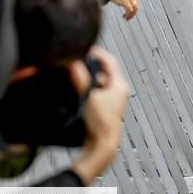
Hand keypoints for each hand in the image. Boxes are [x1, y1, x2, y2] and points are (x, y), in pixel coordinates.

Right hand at [69, 47, 129, 185]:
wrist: (102, 144)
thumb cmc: (100, 122)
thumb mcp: (87, 97)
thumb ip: (80, 79)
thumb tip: (73, 63)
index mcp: (119, 85)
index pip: (110, 62)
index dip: (98, 54)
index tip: (87, 49)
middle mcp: (119, 91)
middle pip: (104, 72)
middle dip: (91, 67)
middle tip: (77, 63)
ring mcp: (114, 100)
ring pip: (100, 83)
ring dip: (88, 80)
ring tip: (75, 78)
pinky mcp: (107, 108)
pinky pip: (97, 93)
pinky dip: (89, 90)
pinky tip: (77, 92)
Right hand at [111, 0, 138, 19]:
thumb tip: (115, 0)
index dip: (131, 5)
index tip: (127, 9)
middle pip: (135, 3)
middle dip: (133, 11)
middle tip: (129, 16)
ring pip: (135, 7)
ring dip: (132, 14)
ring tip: (127, 18)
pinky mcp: (125, 1)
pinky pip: (130, 10)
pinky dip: (129, 15)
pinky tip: (125, 18)